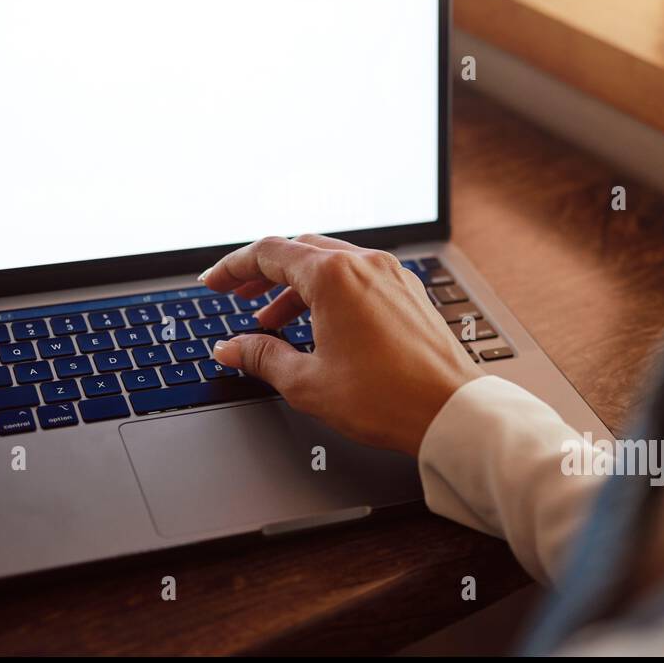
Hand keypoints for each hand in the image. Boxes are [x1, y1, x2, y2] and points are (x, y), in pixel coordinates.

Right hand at [200, 234, 481, 455]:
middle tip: (237, 297)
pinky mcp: (408, 292)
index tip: (213, 283)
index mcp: (333, 276)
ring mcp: (390, 274)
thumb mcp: (306, 382)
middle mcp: (364, 264)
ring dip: (295, 286)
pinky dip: (328, 292)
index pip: (268, 253)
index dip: (232, 268)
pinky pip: (357, 277)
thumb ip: (261, 357)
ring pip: (329, 263)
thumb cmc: (386, 398)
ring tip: (272, 322)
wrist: (450, 412)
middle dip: (262, 273)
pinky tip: (318, 324)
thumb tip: (231, 349)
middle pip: (298, 251)